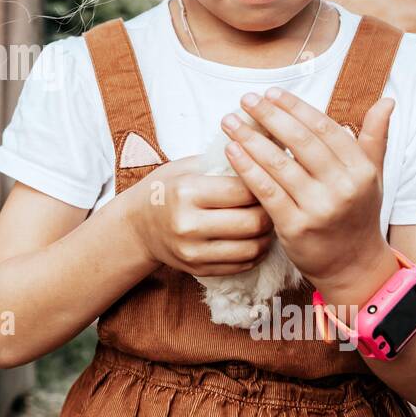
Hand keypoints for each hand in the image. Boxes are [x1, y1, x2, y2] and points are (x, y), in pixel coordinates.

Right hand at [126, 155, 275, 277]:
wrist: (136, 226)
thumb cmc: (165, 189)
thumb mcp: (187, 166)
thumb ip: (223, 160)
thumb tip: (266, 147)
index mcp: (187, 191)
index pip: (243, 189)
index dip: (264, 182)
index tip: (271, 176)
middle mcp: (189, 224)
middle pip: (252, 221)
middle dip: (272, 210)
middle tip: (278, 199)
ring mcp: (193, 251)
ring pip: (252, 247)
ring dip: (269, 234)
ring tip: (272, 219)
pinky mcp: (198, 269)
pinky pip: (242, 265)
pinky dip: (257, 252)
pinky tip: (259, 238)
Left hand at [221, 87, 394, 287]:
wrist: (354, 266)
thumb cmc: (358, 214)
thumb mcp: (373, 176)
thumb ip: (375, 137)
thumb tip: (387, 100)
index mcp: (361, 170)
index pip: (323, 128)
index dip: (295, 108)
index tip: (271, 93)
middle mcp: (343, 187)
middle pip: (299, 142)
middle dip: (269, 116)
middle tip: (246, 99)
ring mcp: (319, 209)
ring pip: (279, 165)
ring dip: (250, 139)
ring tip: (230, 121)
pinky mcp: (295, 227)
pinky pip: (266, 191)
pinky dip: (247, 169)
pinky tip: (232, 151)